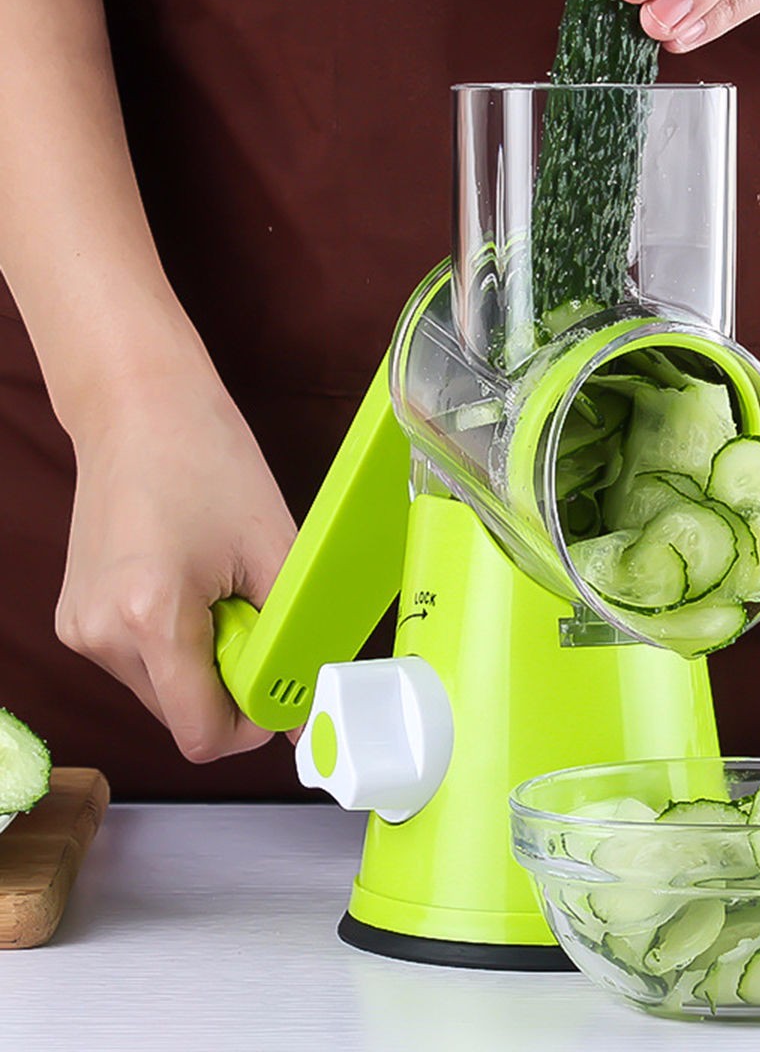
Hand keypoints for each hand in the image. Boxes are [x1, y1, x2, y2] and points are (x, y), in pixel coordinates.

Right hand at [55, 369, 296, 762]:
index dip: (253, 723)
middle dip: (230, 684)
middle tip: (250, 614)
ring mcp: (79, 628)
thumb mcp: (273, 550)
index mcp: (149, 618)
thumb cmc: (209, 462)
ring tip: (217, 591)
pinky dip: (175, 645)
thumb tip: (302, 702)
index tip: (280, 687)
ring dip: (202, 663)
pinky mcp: (75, 618)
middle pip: (182, 716)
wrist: (139, 408)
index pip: (202, 734)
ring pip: (162, 692)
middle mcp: (100, 634)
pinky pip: (140, 663)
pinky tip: (188, 588)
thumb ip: (290, 635)